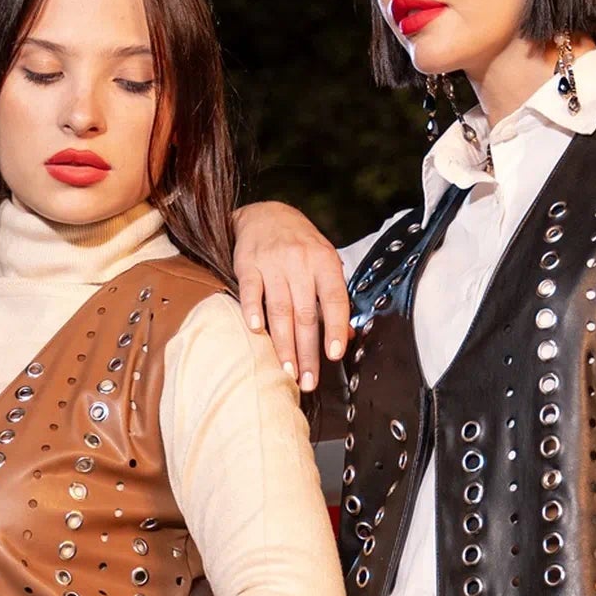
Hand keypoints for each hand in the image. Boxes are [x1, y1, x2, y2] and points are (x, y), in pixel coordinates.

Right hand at [232, 199, 349, 391]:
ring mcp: (273, 264)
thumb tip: (347, 335)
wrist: (266, 214)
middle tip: (308, 380)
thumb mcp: (325, 263)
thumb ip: (335, 297)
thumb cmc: (300, 245)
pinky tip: (256, 332)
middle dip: (307, 351)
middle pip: (305, 314)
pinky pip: (250, 292)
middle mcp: (300, 262)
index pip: (334, 299)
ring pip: (280, 310)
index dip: (335, 327)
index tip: (335, 354)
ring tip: (287, 371)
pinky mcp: (248, 265)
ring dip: (283, 344)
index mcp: (324, 262)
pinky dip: (252, 312)